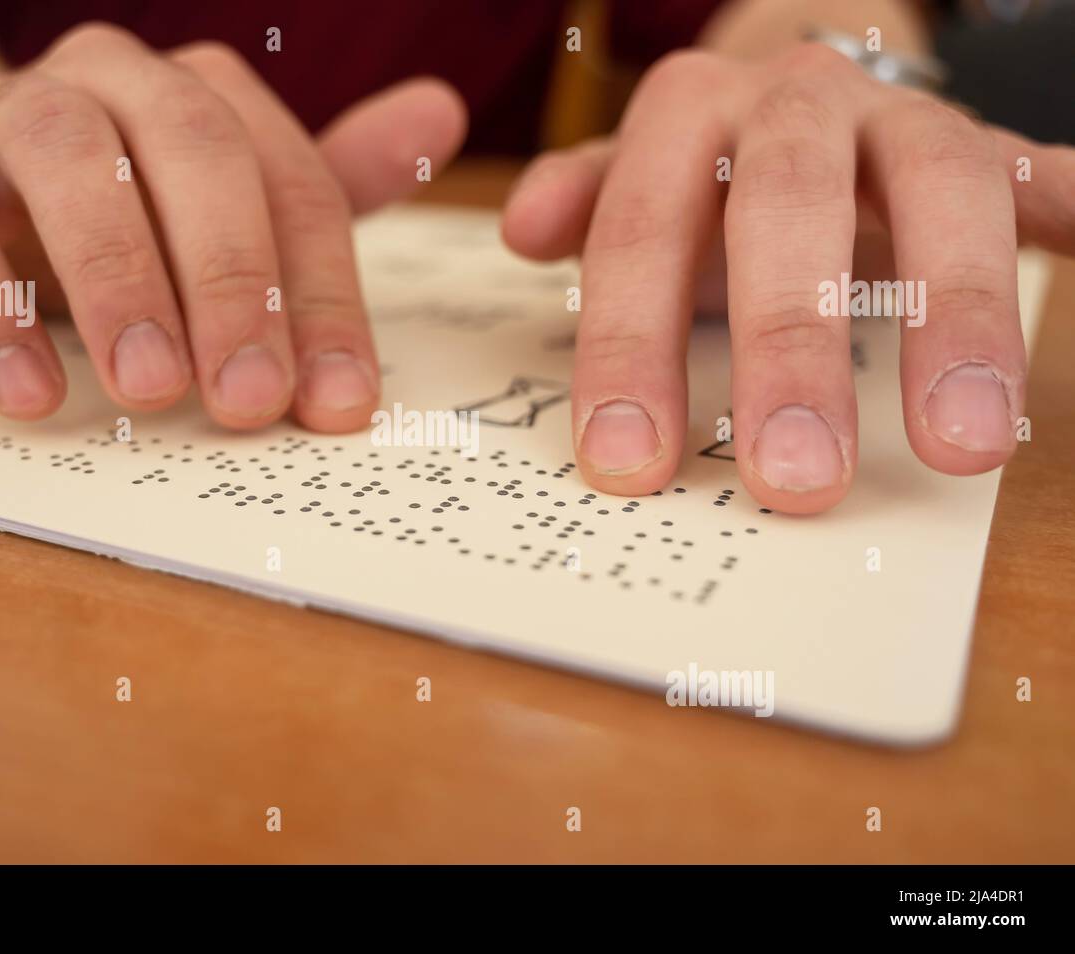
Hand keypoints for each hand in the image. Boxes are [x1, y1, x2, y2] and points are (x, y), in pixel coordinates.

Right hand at [0, 22, 465, 430]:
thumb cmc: (125, 206)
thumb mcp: (232, 207)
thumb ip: (328, 186)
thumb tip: (442, 116)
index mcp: (210, 98)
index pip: (291, 186)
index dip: (322, 298)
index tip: (338, 404)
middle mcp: (122, 82)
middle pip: (195, 152)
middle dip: (234, 281)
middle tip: (248, 399)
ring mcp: (13, 110)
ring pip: (69, 158)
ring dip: (118, 279)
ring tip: (148, 392)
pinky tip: (29, 392)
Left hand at [503, 43, 1074, 512]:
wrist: (797, 93)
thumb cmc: (705, 177)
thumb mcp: (634, 188)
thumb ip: (587, 207)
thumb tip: (526, 229)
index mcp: (686, 116)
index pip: (643, 228)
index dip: (631, 345)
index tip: (629, 465)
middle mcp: (793, 102)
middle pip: (787, 205)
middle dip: (790, 345)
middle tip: (794, 481)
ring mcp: (901, 119)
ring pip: (941, 189)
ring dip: (955, 317)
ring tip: (962, 448)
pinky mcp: (989, 148)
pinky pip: (1038, 173)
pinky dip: (1072, 209)